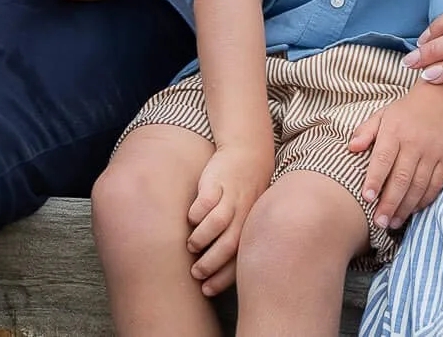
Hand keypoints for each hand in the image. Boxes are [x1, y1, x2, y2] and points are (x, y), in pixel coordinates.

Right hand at [185, 141, 272, 296]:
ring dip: (203, 238)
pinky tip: (190, 219)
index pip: (239, 258)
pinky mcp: (218, 181)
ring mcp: (232, 196)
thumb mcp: (247, 216)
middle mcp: (244, 212)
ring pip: (219, 222)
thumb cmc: (243, 193)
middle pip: (230, 244)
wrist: (247, 151)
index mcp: (251, 225)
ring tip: (191, 246)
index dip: (223, 278)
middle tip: (196, 273)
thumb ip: (235, 239)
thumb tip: (216, 274)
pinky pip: (207, 200)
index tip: (208, 290)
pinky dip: (198, 212)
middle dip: (211, 263)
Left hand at [347, 80, 442, 231]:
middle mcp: (414, 143)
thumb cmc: (407, 110)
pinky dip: (424, 200)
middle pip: (401, 178)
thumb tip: (350, 148)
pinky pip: (436, 185)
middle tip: (379, 222)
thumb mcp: (383, 114)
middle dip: (389, 203)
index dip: (374, 179)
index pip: (383, 158)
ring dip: (405, 207)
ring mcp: (432, 152)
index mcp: (395, 131)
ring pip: (418, 185)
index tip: (366, 198)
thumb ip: (365, 131)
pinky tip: (413, 210)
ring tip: (393, 223)